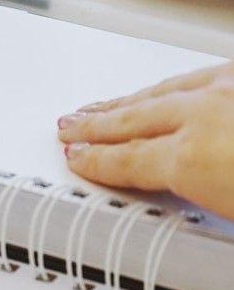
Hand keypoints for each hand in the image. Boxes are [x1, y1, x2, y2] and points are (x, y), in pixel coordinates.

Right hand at [58, 63, 233, 220]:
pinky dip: (165, 87)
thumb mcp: (230, 211)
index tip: (77, 158)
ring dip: (125, 103)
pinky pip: (192, 78)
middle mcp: (206, 112)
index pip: (129, 161)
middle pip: (134, 122)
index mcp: (196, 157)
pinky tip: (160, 89)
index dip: (97, 161)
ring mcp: (228, 86)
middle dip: (97, 127)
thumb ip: (188, 196)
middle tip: (71, 128)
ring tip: (100, 108)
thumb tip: (177, 200)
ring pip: (159, 93)